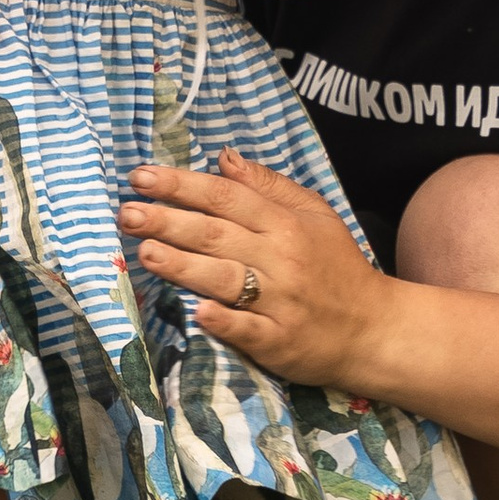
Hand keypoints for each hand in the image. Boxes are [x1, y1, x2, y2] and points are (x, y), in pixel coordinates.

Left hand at [121, 155, 395, 386]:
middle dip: (168, 221)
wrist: (373, 329)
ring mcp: (279, 302)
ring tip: (144, 252)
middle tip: (126, 213)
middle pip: (216, 234)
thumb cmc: (336, 267)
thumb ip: (268, 185)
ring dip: (183, 265)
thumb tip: (224, 157)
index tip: (140, 177)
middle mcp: (280, 258)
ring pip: (225, 278)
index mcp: (285, 224)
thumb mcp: (314, 214)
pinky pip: (248, 330)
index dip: (182, 185)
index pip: (226, 197)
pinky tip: (198, 313)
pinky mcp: (279, 341)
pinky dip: (225, 321)